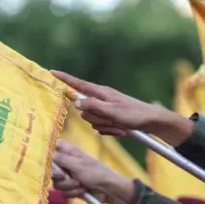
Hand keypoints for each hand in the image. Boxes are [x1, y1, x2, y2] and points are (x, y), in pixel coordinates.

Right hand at [52, 70, 193, 145]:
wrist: (153, 122)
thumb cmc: (135, 114)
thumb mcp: (113, 111)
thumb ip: (93, 106)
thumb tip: (76, 103)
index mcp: (101, 92)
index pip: (78, 84)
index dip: (64, 79)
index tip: (52, 72)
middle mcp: (101, 99)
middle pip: (84, 110)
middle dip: (96, 118)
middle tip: (112, 120)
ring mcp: (105, 109)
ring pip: (92, 121)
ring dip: (105, 126)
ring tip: (120, 126)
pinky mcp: (109, 119)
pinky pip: (100, 127)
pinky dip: (110, 131)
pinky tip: (121, 130)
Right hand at [52, 141, 134, 203]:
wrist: (108, 190)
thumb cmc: (96, 172)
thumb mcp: (77, 164)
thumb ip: (60, 159)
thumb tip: (46, 152)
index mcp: (68, 152)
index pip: (52, 147)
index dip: (47, 153)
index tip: (47, 160)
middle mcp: (66, 163)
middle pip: (50, 168)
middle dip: (59, 176)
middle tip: (64, 176)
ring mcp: (68, 176)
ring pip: (56, 182)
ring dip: (69, 186)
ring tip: (80, 184)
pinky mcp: (70, 187)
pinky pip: (63, 191)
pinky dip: (73, 192)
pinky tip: (82, 191)